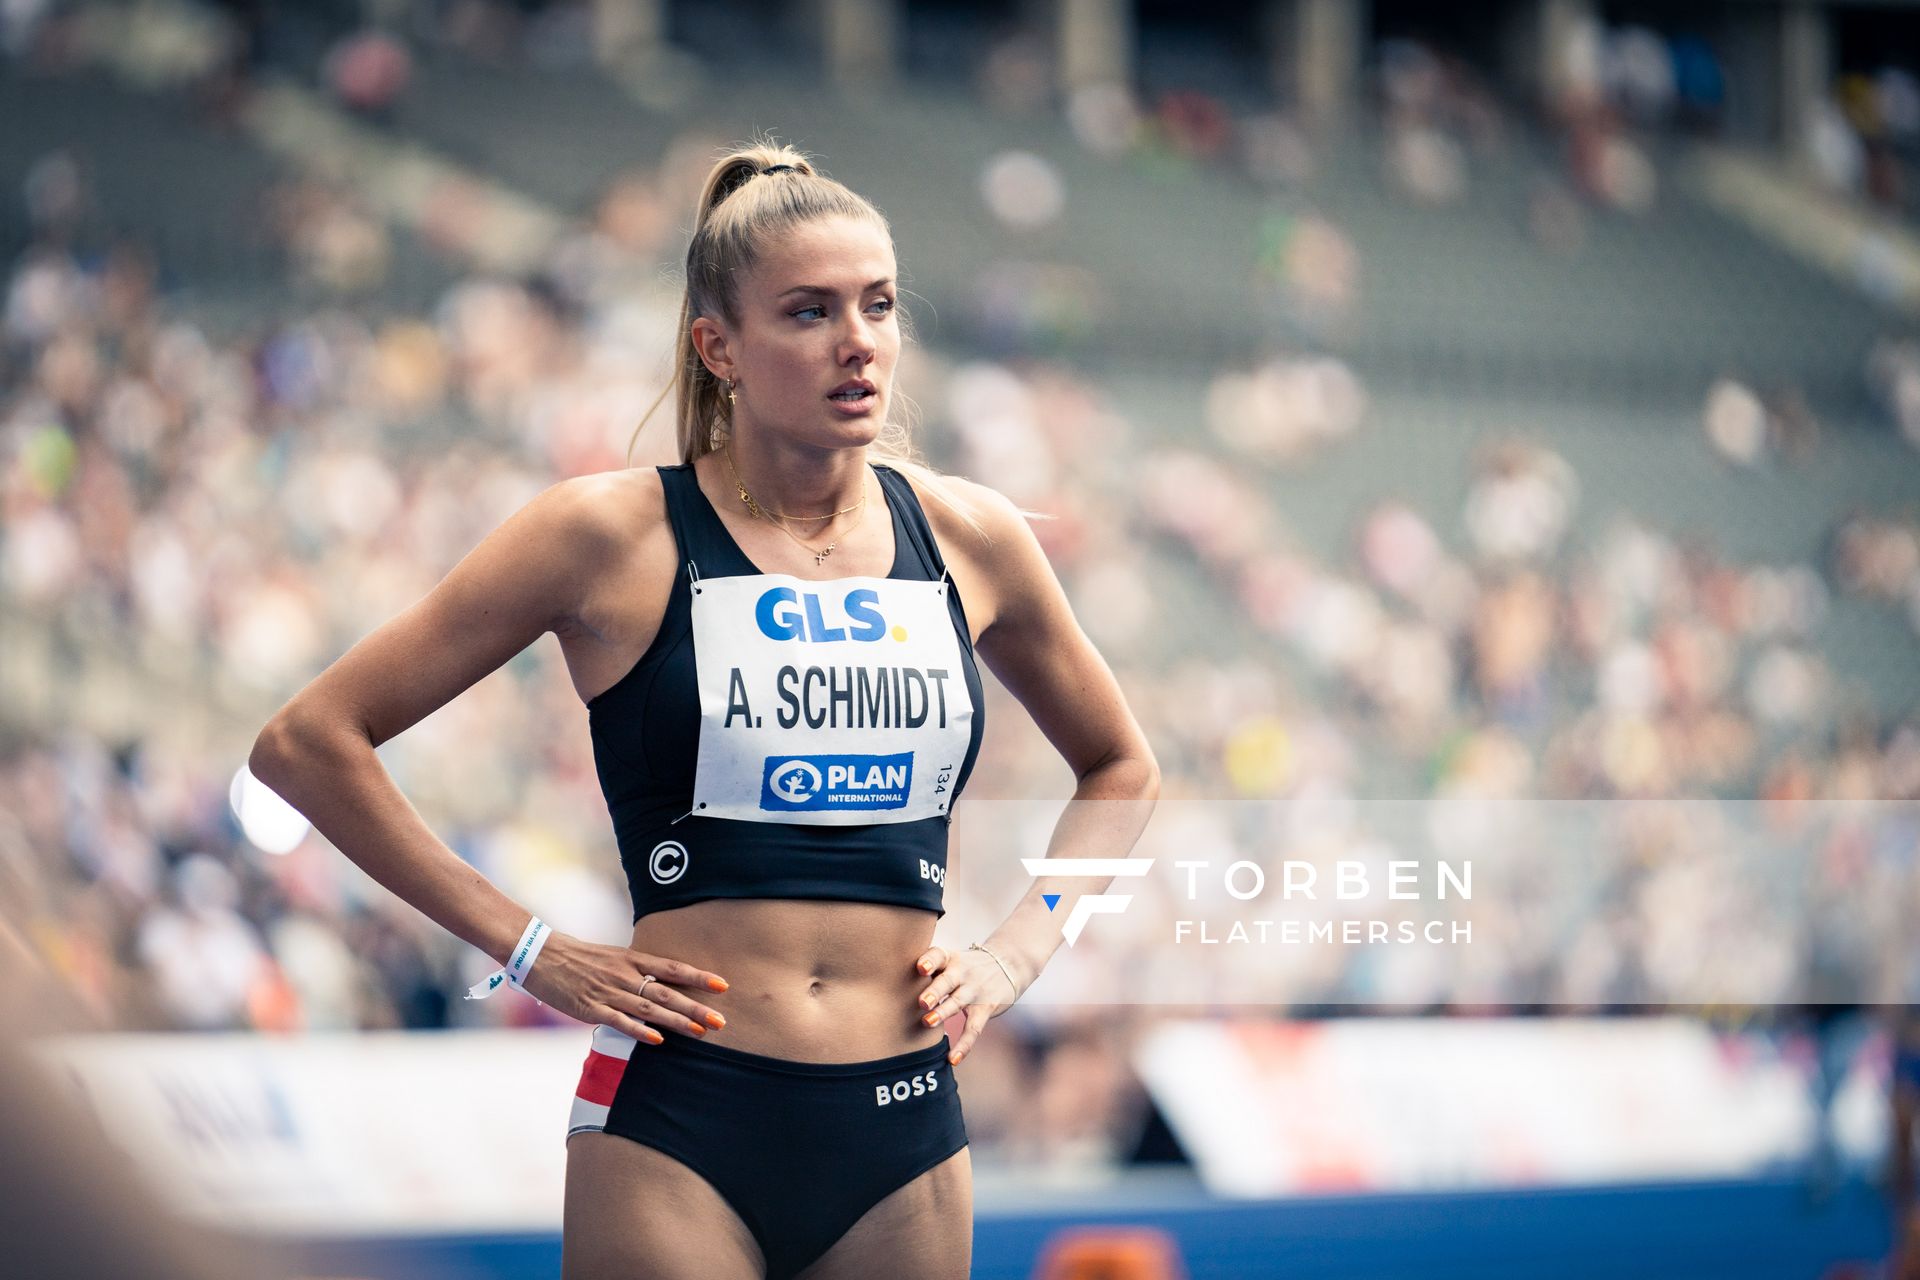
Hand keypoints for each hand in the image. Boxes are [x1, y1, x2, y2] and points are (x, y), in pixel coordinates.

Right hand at [522, 933, 728, 1045]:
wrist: (541, 955)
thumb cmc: (580, 957)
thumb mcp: (613, 956)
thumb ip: (637, 969)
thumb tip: (663, 982)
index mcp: (632, 958)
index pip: (673, 968)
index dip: (699, 977)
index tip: (723, 986)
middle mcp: (625, 974)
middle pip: (667, 992)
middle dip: (696, 1007)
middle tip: (721, 1020)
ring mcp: (609, 992)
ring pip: (649, 1008)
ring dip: (677, 1021)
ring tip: (700, 1031)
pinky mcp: (590, 1008)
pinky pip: (620, 1021)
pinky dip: (640, 1031)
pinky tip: (658, 1041)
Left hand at [914, 944, 1020, 1065]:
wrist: (1007, 965)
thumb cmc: (965, 967)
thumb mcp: (950, 960)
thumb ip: (927, 970)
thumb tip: (889, 986)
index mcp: (950, 959)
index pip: (939, 955)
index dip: (930, 960)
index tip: (920, 967)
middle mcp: (963, 972)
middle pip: (948, 980)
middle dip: (935, 991)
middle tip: (922, 1002)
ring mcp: (975, 990)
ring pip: (958, 1002)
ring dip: (944, 1012)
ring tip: (928, 1022)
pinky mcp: (985, 1008)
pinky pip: (974, 1028)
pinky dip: (965, 1045)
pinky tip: (953, 1059)